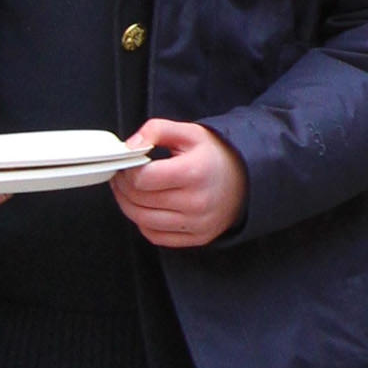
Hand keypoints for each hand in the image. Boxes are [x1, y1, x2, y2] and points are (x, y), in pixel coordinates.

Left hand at [114, 120, 248, 247]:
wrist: (245, 180)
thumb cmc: (214, 156)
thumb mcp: (189, 133)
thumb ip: (157, 130)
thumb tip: (130, 146)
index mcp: (193, 172)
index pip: (142, 179)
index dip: (126, 171)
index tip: (125, 164)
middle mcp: (196, 202)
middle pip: (139, 200)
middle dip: (122, 187)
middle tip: (122, 176)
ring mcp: (197, 223)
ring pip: (142, 220)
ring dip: (127, 205)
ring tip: (128, 191)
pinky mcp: (196, 238)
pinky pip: (155, 236)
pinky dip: (142, 222)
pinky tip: (145, 207)